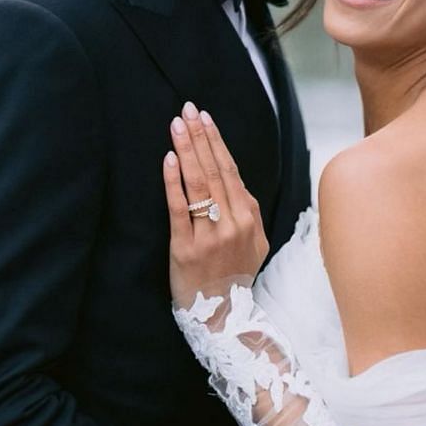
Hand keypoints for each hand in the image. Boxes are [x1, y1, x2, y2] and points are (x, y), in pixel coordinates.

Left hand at [162, 102, 267, 309]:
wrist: (222, 315)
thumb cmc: (234, 275)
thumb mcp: (255, 243)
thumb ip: (249, 212)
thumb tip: (237, 182)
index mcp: (249, 218)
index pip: (231, 170)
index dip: (217, 142)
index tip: (205, 118)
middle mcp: (232, 223)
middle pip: (215, 170)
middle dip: (200, 136)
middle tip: (188, 109)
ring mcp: (209, 235)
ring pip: (199, 184)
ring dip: (188, 150)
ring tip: (177, 125)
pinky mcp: (185, 247)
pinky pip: (179, 208)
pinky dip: (174, 181)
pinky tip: (169, 159)